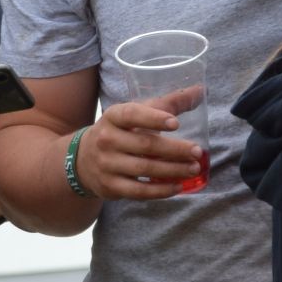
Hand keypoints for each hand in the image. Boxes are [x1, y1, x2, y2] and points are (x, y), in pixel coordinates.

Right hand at [72, 88, 205, 200]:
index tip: (176, 123)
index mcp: (113, 117)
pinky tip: (178, 186)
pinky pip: (139, 191)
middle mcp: (107, 139)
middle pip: (145, 145)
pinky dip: (160, 190)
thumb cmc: (119, 132)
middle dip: (175, 149)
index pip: (132, 114)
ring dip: (173, 170)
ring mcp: (107, 164)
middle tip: (197, 152)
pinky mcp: (111, 186)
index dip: (153, 118)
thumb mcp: (135, 114)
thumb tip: (199, 90)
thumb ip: (167, 104)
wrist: (82, 160)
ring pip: (145, 169)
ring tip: (193, 169)